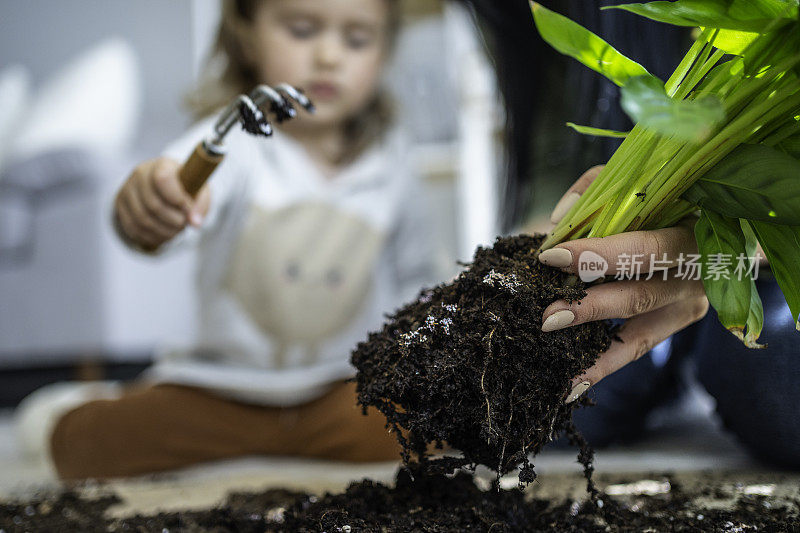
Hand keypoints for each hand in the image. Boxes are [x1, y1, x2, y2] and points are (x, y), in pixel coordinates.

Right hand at [114, 158, 209, 249]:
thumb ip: (200, 206)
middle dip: (173, 220)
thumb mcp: (199, 192)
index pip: (162, 179)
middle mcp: (140, 174)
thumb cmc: (186, 187)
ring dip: (163, 231)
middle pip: (153, 205)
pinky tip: (163, 234)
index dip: (177, 199)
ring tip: (176, 230)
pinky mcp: (120, 204)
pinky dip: (151, 236)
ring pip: (142, 219)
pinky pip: (133, 228)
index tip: (188, 209)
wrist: (166, 186)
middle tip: (183, 224)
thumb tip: (194, 223)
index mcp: (162, 165)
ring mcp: (127, 189)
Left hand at [539, 166, 708, 401]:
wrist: (717, 225)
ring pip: (637, 335)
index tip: (550, 257)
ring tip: (554, 360)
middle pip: (639, 296)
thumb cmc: (666, 199)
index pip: (643, 249)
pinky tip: (570, 385)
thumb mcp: (639, 183)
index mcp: (689, 234)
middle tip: (546, 316)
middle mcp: (694, 275)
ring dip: (592, 351)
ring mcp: (688, 304)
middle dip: (589, 308)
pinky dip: (602, 368)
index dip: (598, 256)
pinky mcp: (677, 323)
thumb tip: (560, 221)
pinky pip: (636, 349)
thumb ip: (597, 190)